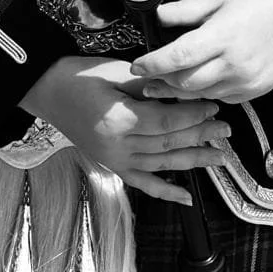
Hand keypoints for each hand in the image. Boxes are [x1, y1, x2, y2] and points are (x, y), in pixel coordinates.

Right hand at [21, 54, 230, 206]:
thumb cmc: (78, 77)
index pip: (167, 122)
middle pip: (169, 144)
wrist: (46, 91)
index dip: (193, 115)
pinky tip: (186, 198)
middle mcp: (118, 147)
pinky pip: (142, 183)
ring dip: (193, 162)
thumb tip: (183, 89)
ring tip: (220, 158)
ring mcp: (114, 160)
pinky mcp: (112, 165)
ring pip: (162, 165)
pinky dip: (165, 192)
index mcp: (119, 121)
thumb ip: (149, 86)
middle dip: (201, 136)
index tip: (213, 106)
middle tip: (226, 131)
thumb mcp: (115, 73)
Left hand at [131, 0, 272, 105]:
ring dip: (180, 91)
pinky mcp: (256, 91)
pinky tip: (197, 83)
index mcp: (223, 36)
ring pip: (201, 95)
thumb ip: (186, 11)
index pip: (177, 57)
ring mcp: (247, 81)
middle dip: (161, 81)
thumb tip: (158, 17)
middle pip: (185, 83)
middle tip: (146, 77)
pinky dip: (205, 92)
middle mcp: (235, 64)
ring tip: (164, 84)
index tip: (137, 65)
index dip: (153, 64)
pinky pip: (221, 98)